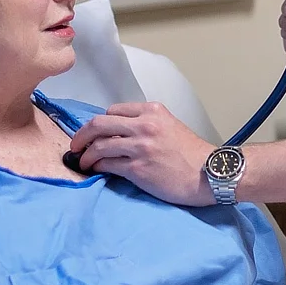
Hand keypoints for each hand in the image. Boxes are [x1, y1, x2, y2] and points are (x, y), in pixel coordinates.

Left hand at [70, 101, 217, 205]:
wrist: (210, 173)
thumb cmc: (192, 153)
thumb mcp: (170, 126)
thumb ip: (146, 125)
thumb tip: (118, 135)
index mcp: (152, 111)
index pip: (113, 111)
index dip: (99, 123)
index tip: (94, 133)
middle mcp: (145, 125)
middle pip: (99, 124)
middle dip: (81, 136)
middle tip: (75, 146)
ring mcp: (141, 147)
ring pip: (100, 146)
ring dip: (86, 155)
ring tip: (83, 162)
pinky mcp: (138, 168)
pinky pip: (107, 165)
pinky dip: (97, 167)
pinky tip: (96, 170)